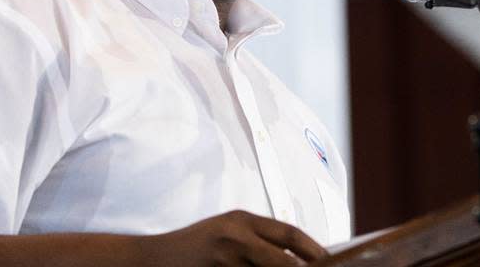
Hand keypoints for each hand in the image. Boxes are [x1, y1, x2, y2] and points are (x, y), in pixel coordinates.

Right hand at [143, 210, 328, 265]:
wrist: (152, 259)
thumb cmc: (196, 246)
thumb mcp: (227, 231)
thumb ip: (258, 239)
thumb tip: (297, 256)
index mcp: (241, 219)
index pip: (287, 232)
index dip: (311, 248)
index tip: (328, 261)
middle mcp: (235, 236)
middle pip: (282, 260)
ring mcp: (224, 259)